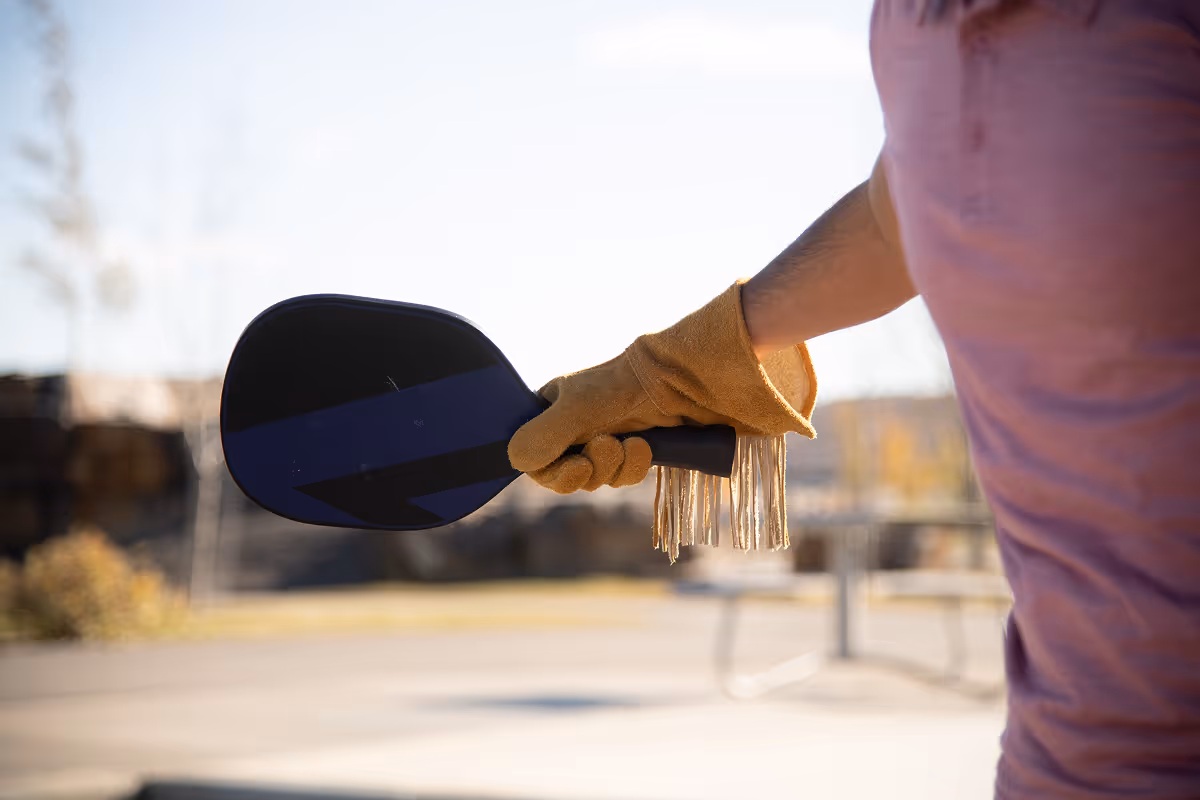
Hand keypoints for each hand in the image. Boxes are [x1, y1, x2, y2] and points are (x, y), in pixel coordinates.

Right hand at [508, 282, 815, 492]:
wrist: (695, 380)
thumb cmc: (630, 385)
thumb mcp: (579, 409)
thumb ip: (541, 437)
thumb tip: (514, 463)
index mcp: (554, 406)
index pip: (533, 455)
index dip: (551, 471)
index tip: (575, 466)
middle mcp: (576, 422)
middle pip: (563, 473)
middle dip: (588, 469)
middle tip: (608, 449)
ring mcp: (607, 436)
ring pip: (595, 478)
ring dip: (614, 468)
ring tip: (636, 444)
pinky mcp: (637, 449)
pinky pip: (622, 476)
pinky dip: (633, 468)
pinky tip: (648, 449)